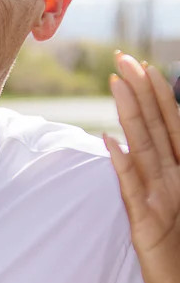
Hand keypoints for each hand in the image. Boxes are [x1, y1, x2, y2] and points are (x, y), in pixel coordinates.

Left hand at [108, 53, 179, 282]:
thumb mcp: (168, 206)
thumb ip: (150, 175)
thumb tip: (127, 144)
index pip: (169, 125)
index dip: (154, 95)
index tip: (138, 66)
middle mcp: (178, 179)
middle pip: (158, 127)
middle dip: (141, 92)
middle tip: (124, 60)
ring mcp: (166, 198)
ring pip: (147, 147)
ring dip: (132, 114)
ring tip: (118, 84)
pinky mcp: (149, 222)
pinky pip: (133, 187)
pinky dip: (122, 163)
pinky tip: (110, 140)